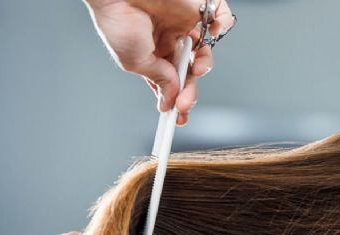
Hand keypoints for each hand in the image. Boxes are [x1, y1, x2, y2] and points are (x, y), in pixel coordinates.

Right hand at [84, 0, 234, 124]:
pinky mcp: (197, 4)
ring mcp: (184, 21)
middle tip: (186, 104)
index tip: (179, 118)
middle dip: (190, 90)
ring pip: (205, 50)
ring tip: (195, 68)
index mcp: (153, 50)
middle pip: (189, 70)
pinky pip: (220, 16)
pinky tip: (213, 34)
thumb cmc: (116, 19)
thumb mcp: (135, 61)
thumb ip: (159, 79)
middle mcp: (170, 37)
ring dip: (204, 65)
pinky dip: (223, 25)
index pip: (171, 79)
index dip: (177, 99)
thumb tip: (172, 98)